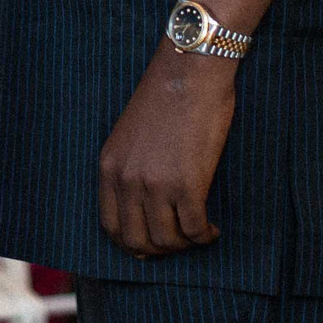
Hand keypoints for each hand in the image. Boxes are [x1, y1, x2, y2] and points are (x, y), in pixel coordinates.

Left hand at [97, 45, 236, 258]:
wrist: (191, 72)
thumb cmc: (167, 97)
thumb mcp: (131, 134)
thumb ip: (131, 167)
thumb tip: (144, 205)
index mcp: (109, 166)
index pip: (110, 225)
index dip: (130, 243)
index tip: (149, 245)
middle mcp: (127, 180)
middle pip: (136, 241)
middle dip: (158, 251)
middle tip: (178, 244)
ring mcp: (155, 185)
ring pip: (166, 241)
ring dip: (185, 245)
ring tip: (198, 234)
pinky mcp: (187, 185)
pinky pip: (193, 229)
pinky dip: (204, 237)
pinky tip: (213, 230)